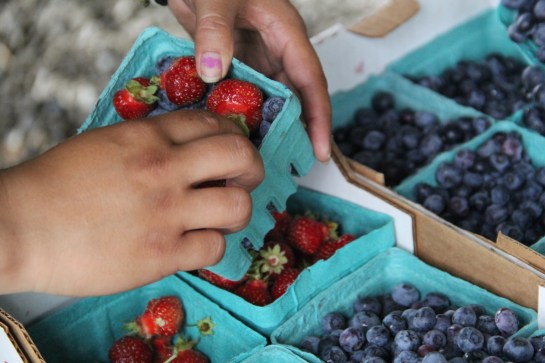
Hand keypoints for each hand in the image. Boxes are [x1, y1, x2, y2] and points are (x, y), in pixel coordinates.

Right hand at [0, 110, 263, 295]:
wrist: (20, 226)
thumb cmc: (55, 184)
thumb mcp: (105, 143)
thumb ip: (149, 143)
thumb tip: (186, 151)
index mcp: (148, 136)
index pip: (213, 123)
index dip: (232, 136)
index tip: (232, 151)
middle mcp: (165, 170)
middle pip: (240, 156)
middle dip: (252, 167)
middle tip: (243, 180)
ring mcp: (167, 213)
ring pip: (237, 206)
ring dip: (237, 211)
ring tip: (220, 218)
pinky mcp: (162, 254)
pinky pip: (214, 248)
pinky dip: (212, 247)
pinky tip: (196, 245)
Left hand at [168, 0, 331, 161]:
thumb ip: (215, 31)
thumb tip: (212, 73)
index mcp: (286, 33)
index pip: (311, 82)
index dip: (318, 118)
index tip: (320, 152)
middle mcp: (276, 48)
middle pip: (294, 97)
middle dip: (295, 131)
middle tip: (289, 165)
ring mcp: (255, 55)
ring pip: (269, 98)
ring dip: (266, 125)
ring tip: (260, 158)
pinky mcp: (235, 60)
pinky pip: (243, 92)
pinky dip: (240, 112)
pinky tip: (232, 134)